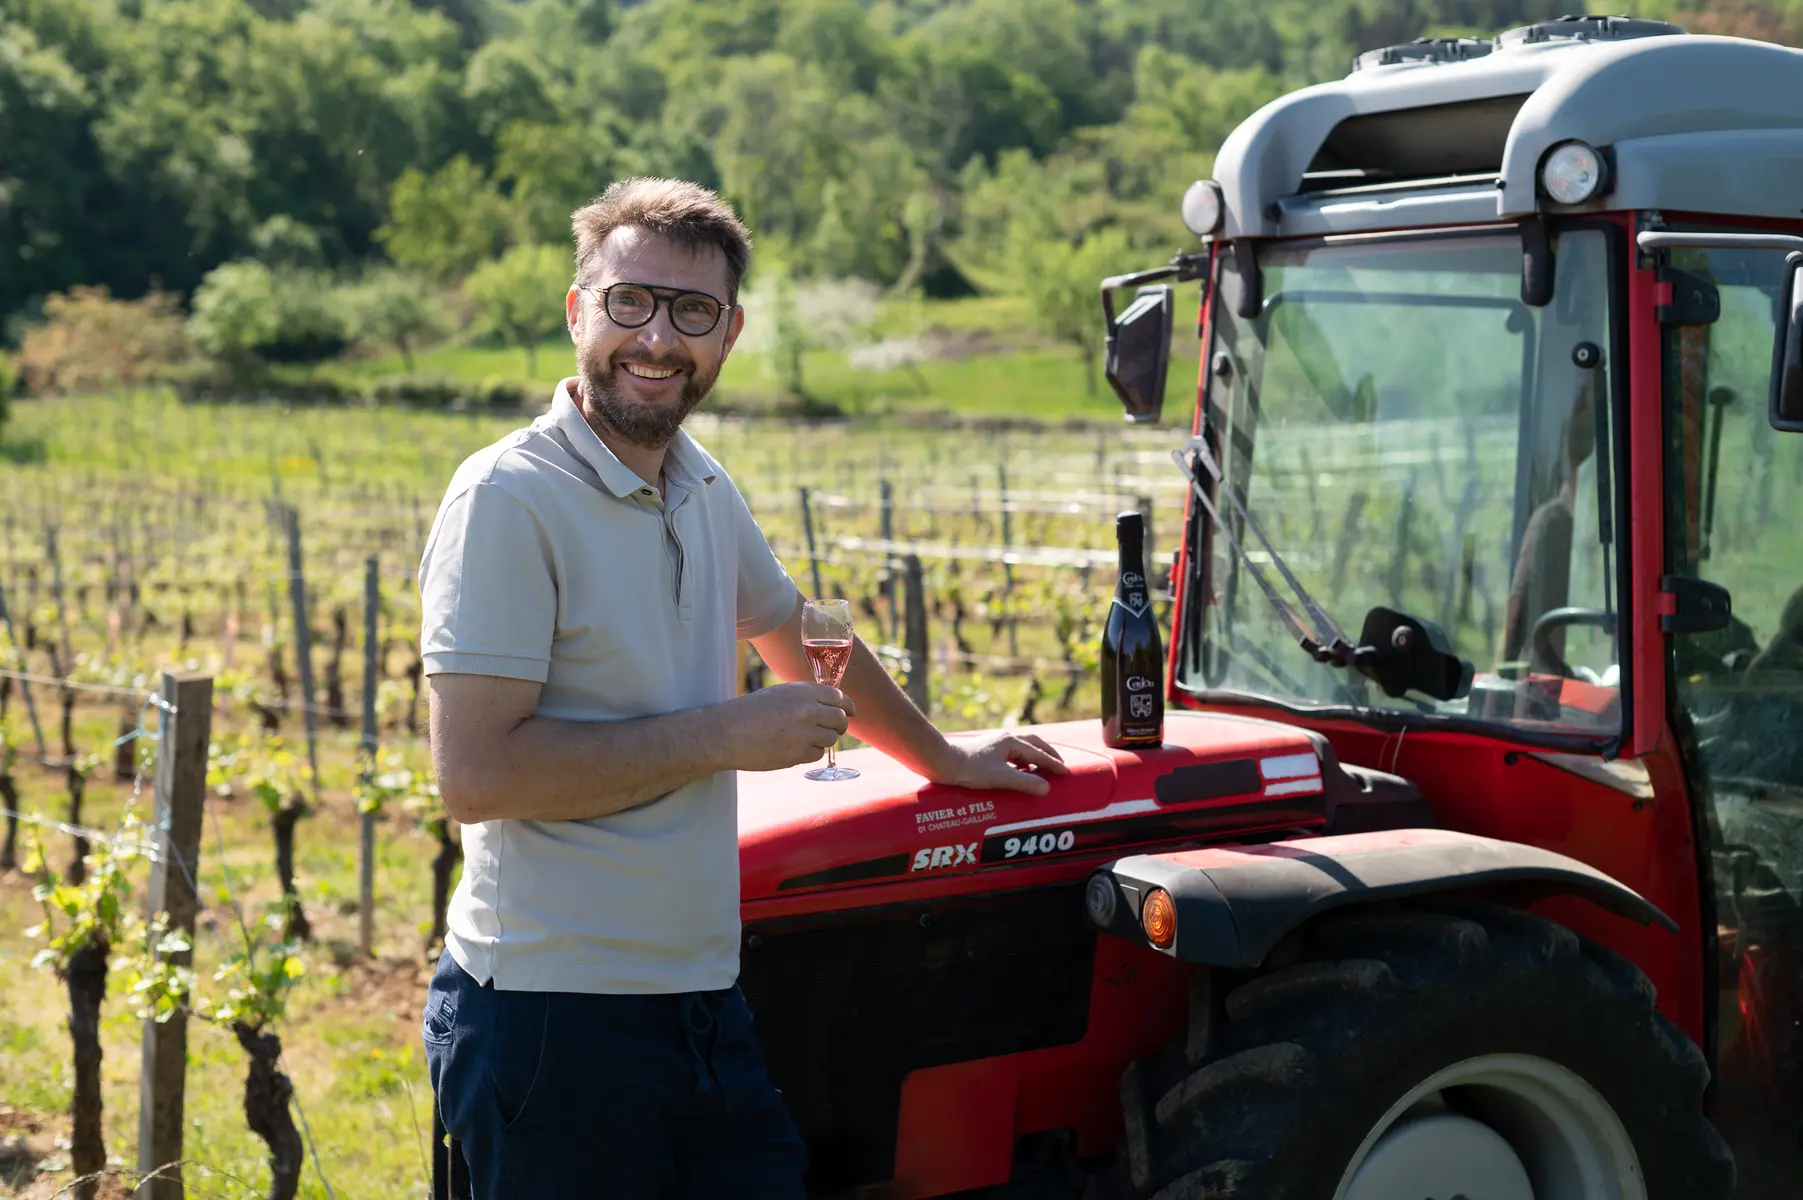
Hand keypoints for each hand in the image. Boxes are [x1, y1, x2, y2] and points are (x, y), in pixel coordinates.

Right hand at [724, 682, 855, 771]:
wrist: (726, 733)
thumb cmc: (748, 711)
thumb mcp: (779, 694)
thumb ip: (804, 698)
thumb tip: (828, 707)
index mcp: (802, 692)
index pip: (838, 697)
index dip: (847, 705)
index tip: (850, 711)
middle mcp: (807, 711)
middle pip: (840, 719)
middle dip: (840, 724)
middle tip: (835, 728)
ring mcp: (803, 734)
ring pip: (831, 738)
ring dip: (824, 739)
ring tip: (808, 738)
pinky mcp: (797, 755)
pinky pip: (817, 754)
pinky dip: (812, 752)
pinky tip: (797, 748)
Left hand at [926, 733, 1068, 795]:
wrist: (941, 761)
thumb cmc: (969, 769)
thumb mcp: (1000, 777)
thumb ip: (1024, 783)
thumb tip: (1046, 789)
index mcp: (1011, 742)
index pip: (1039, 754)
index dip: (1054, 764)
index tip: (1066, 773)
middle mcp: (1005, 739)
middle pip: (1034, 743)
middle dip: (1048, 754)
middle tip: (1059, 766)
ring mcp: (995, 744)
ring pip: (1022, 748)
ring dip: (1035, 756)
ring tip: (1043, 769)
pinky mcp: (986, 751)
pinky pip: (1012, 754)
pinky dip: (1022, 761)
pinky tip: (1019, 771)